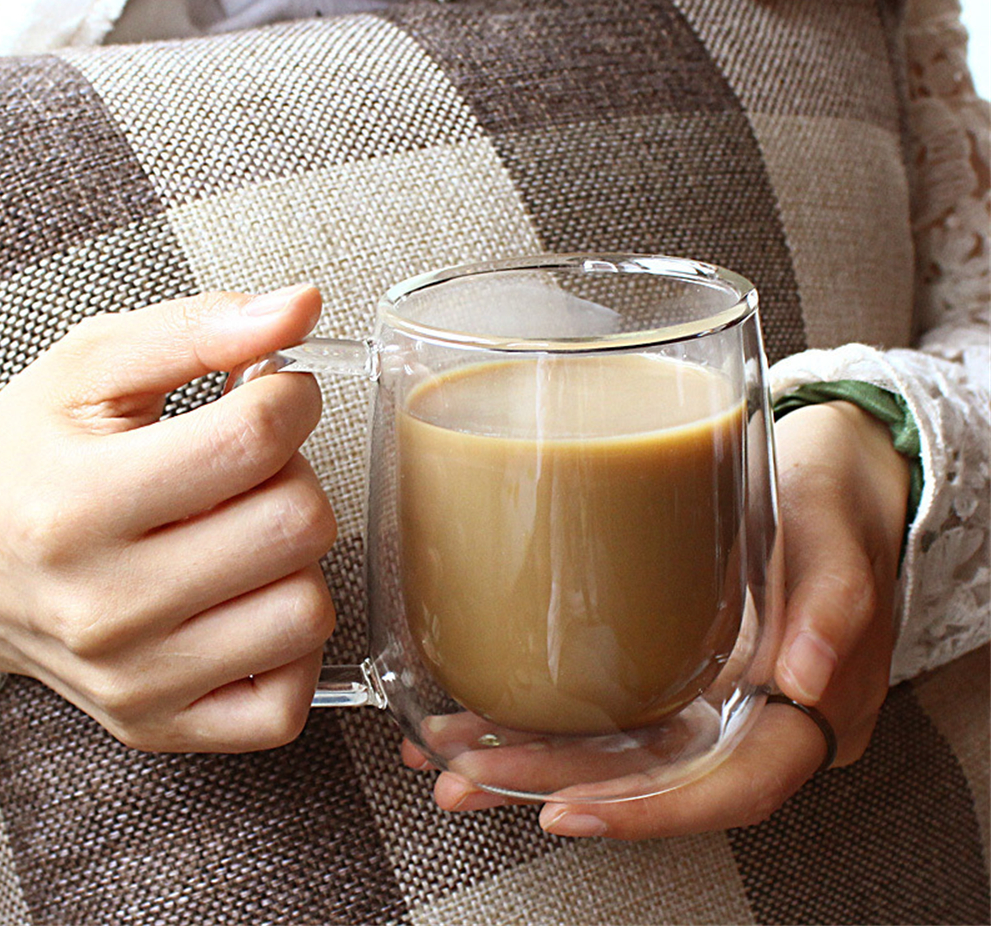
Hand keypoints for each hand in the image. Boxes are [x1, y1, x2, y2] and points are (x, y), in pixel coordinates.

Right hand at [0, 286, 336, 752]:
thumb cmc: (35, 460)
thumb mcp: (91, 369)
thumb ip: (199, 328)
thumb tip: (302, 305)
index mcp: (75, 503)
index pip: (256, 439)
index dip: (291, 397)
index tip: (274, 393)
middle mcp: (103, 607)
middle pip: (296, 525)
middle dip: (292, 478)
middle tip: (249, 470)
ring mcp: (135, 680)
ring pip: (306, 610)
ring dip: (294, 561)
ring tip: (241, 535)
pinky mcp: (160, 726)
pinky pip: (286, 704)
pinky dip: (286, 645)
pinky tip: (246, 603)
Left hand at [402, 401, 910, 837]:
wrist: (824, 476)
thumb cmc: (835, 509)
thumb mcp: (840, 541)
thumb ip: (835, 605)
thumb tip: (804, 680)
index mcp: (800, 714)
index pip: (729, 789)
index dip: (650, 812)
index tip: (567, 810)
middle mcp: (743, 718)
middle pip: (650, 778)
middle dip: (554, 786)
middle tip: (464, 779)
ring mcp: (702, 693)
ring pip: (617, 748)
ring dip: (532, 758)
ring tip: (447, 753)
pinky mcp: (670, 659)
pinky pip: (608, 701)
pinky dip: (546, 713)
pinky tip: (482, 708)